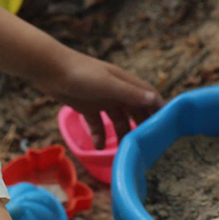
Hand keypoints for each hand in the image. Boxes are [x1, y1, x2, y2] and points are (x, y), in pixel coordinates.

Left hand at [36, 47, 162, 148]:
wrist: (50, 70)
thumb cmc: (82, 74)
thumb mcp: (108, 85)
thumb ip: (130, 94)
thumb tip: (155, 100)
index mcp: (125, 82)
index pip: (148, 95)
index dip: (158, 108)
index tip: (167, 126)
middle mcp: (116, 90)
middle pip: (135, 109)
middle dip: (142, 124)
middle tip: (149, 143)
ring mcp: (102, 99)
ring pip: (118, 119)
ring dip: (122, 133)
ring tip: (125, 149)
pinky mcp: (87, 107)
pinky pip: (98, 124)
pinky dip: (100, 135)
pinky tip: (99, 147)